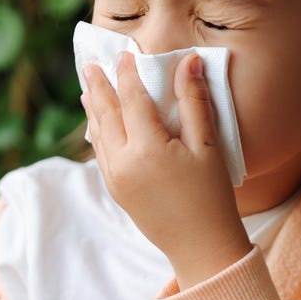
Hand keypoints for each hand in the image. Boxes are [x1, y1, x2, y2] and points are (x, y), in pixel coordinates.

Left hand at [82, 51, 251, 286]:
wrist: (200, 247)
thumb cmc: (211, 196)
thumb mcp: (208, 146)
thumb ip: (194, 102)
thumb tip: (188, 61)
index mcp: (147, 149)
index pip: (132, 99)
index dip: (128, 74)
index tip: (124, 53)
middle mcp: (123, 163)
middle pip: (106, 114)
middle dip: (99, 86)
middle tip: (90, 63)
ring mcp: (115, 179)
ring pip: (98, 135)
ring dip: (93, 108)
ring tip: (88, 88)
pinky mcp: (115, 191)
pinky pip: (100, 154)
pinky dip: (98, 133)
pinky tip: (99, 123)